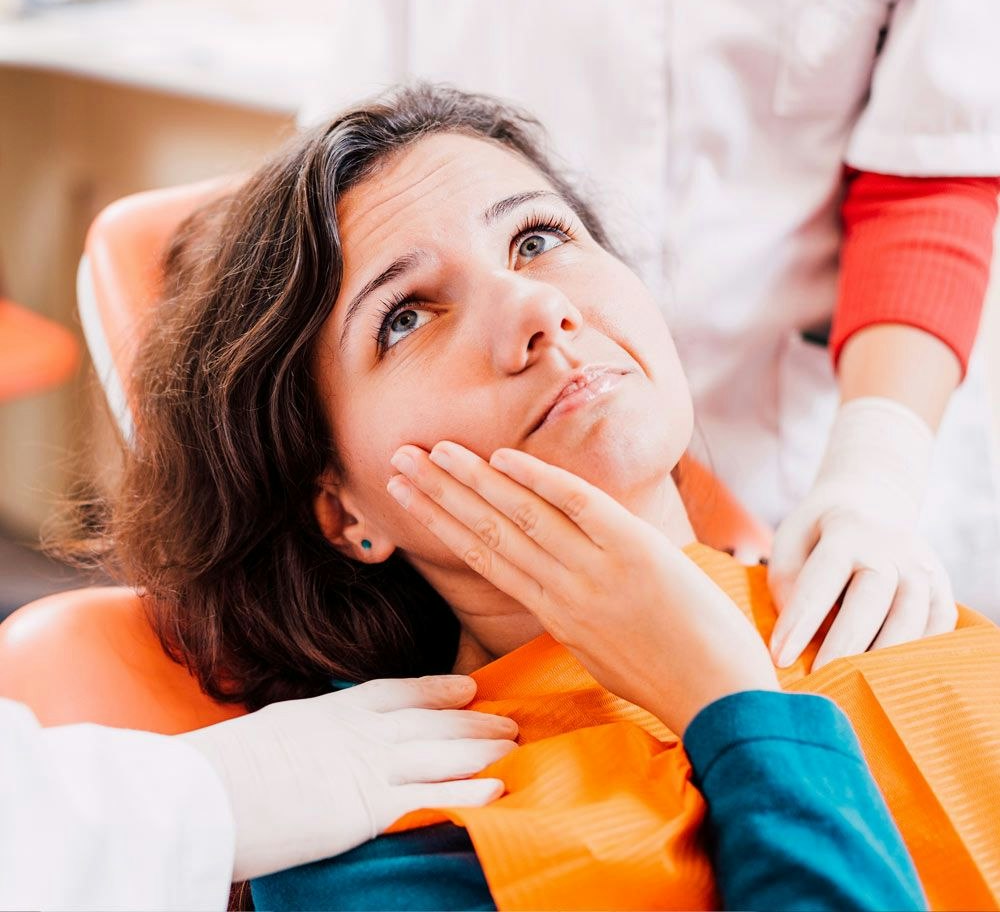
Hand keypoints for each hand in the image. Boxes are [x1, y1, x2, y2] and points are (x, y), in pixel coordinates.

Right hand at [182, 675, 516, 880]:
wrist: (201, 793)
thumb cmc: (223, 767)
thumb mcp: (273, 732)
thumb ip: (307, 734)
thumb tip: (315, 744)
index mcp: (333, 710)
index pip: (398, 693)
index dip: (438, 690)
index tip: (468, 688)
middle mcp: (359, 732)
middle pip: (431, 721)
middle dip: (473, 722)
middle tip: (509, 721)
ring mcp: (366, 767)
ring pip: (441, 753)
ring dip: (483, 750)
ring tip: (515, 748)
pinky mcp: (366, 808)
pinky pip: (430, 797)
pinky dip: (468, 791)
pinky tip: (498, 789)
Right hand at [387, 441, 777, 735]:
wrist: (724, 701)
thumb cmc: (670, 678)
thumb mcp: (604, 650)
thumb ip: (573, 610)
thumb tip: (554, 579)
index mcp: (555, 614)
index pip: (484, 558)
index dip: (441, 523)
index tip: (408, 497)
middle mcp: (563, 590)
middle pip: (487, 532)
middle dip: (439, 494)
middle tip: (398, 461)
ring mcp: (597, 570)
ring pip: (520, 516)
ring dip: (473, 480)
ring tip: (434, 451)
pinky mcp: (636, 552)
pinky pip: (578, 507)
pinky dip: (540, 480)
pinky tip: (503, 458)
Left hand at [769, 397, 956, 671]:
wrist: (874, 503)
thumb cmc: (820, 531)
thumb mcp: (791, 538)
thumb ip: (785, 579)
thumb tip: (797, 629)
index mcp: (847, 532)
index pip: (822, 580)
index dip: (800, 621)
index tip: (779, 657)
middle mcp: (891, 548)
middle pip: (871, 602)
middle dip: (844, 645)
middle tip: (819, 679)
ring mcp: (922, 568)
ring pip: (911, 619)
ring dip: (883, 656)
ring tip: (854, 685)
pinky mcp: (943, 588)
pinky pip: (937, 628)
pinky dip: (918, 655)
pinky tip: (890, 675)